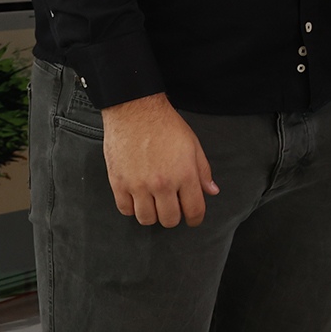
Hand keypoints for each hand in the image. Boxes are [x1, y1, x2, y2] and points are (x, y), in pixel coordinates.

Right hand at [101, 92, 218, 226]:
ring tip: (154, 203)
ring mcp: (138, 185)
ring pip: (146, 219)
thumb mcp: (193, 145)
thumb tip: (212, 191)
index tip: (193, 219)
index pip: (194, 210)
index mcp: (184, 174)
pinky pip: (125, 210)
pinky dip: (132, 208)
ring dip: (153, 215)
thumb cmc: (167, 126)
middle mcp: (162, 184)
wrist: (135, 111)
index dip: (196, 219)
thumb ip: (203, 171)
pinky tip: (138, 197)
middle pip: (169, 220)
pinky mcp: (118, 183)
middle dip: (174, 217)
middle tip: (173, 207)